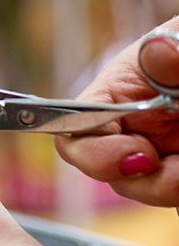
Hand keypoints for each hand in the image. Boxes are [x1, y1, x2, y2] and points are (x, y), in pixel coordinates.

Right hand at [54, 16, 178, 206]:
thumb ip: (170, 53)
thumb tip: (158, 49)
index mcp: (117, 94)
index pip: (76, 129)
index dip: (96, 152)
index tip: (142, 154)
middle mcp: (131, 128)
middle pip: (110, 172)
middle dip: (147, 180)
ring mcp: (159, 155)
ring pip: (149, 190)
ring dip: (173, 187)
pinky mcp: (178, 172)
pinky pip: (175, 196)